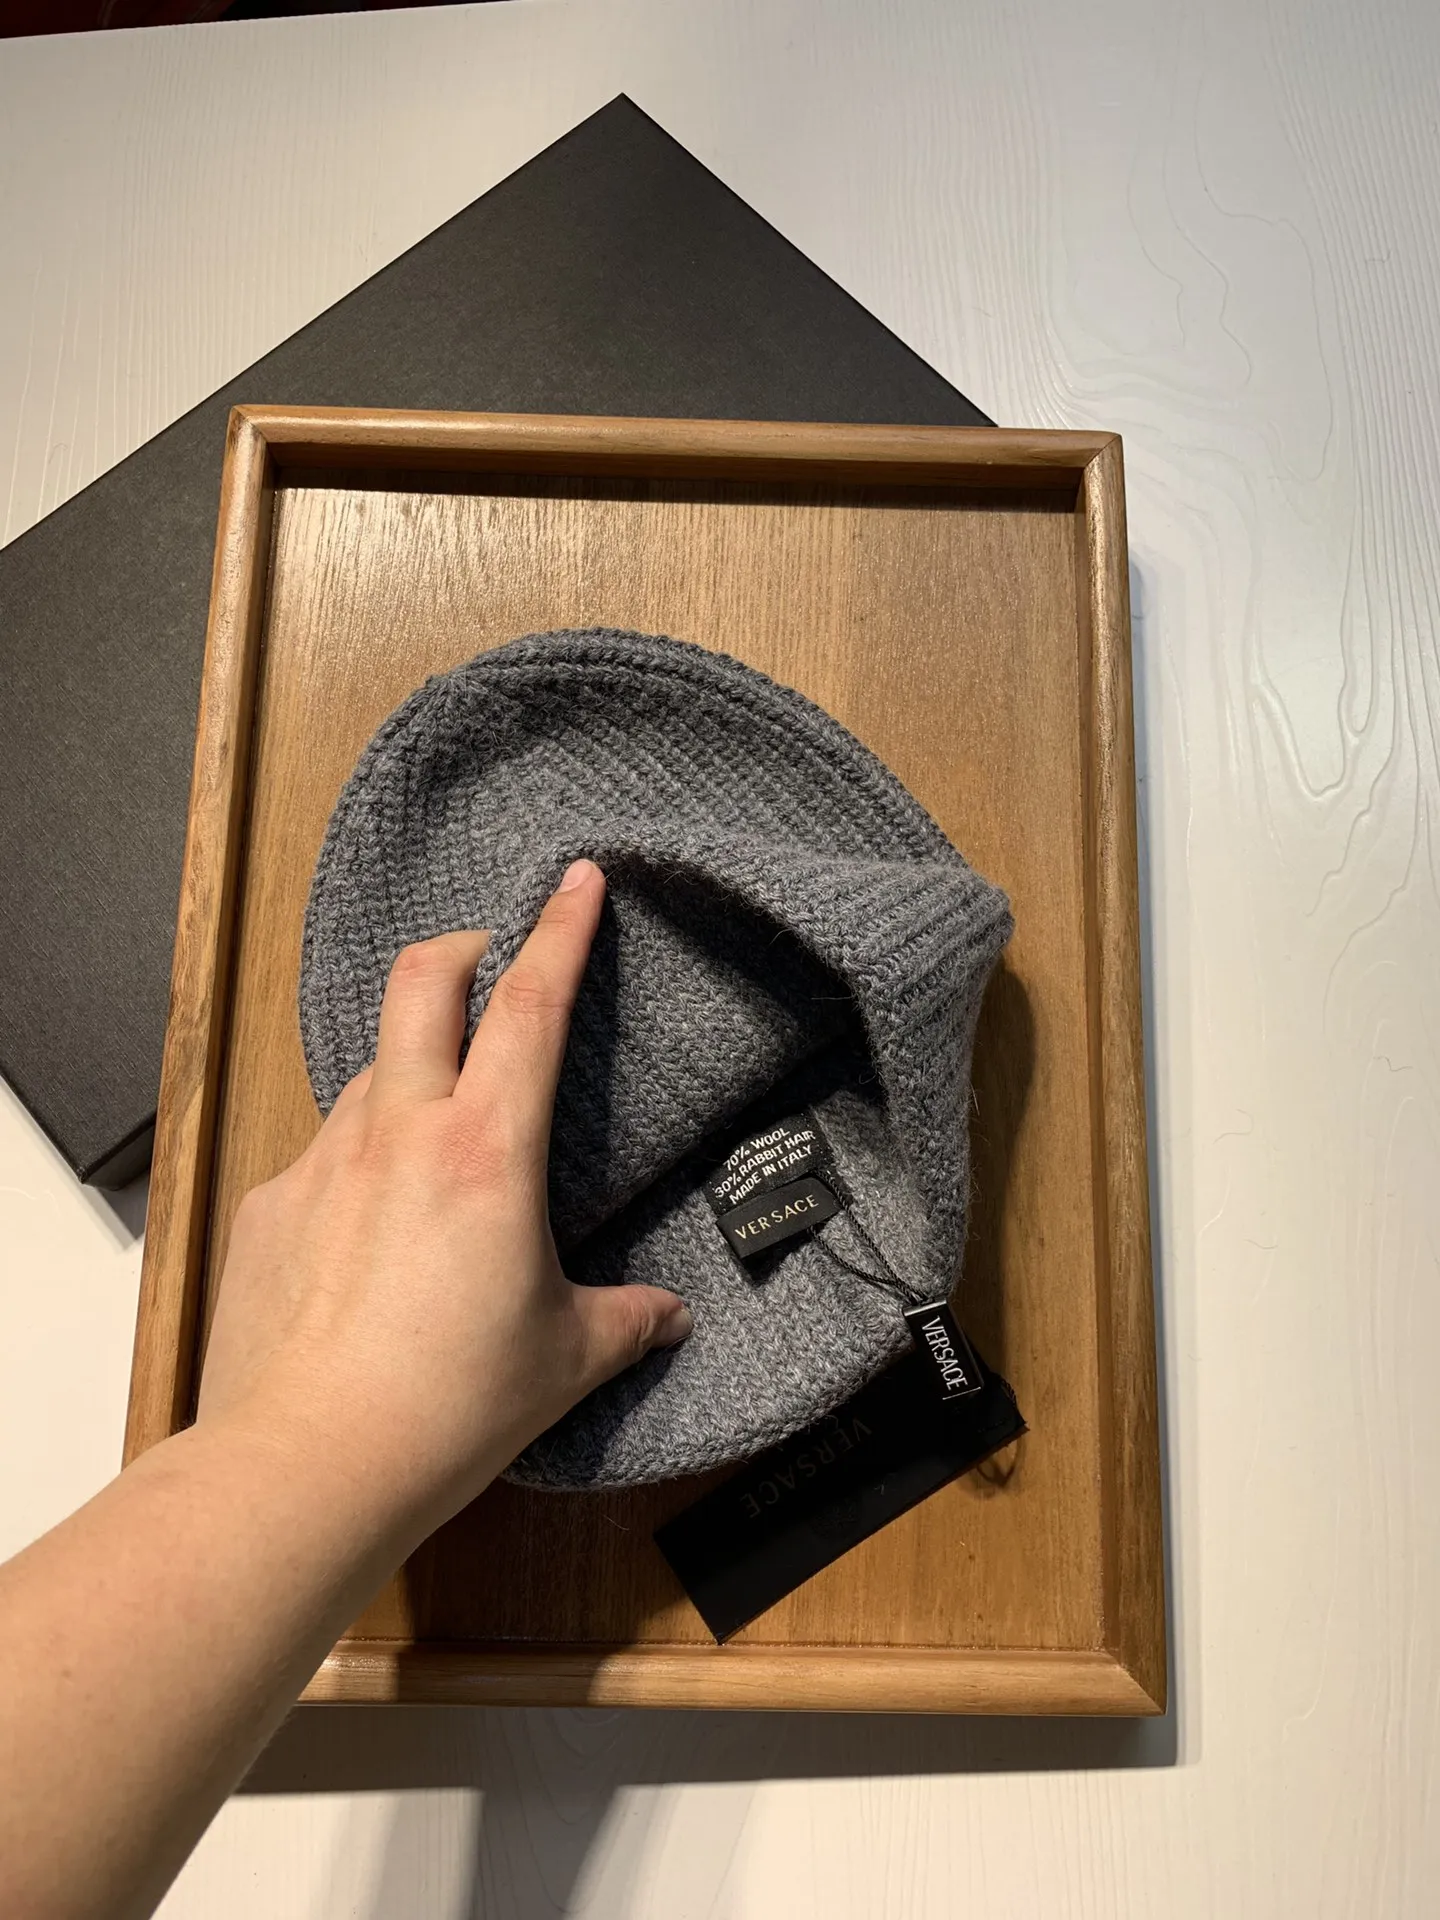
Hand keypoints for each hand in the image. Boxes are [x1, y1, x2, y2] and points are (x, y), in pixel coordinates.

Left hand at [195, 858, 691, 1544]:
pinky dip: (357, 1167)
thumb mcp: (562, 1362)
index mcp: (486, 1151)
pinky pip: (322, 1158)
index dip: (560, 930)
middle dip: (460, 947)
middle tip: (488, 960)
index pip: (530, 1005)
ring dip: (410, 1072)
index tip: (578, 879)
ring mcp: (322, 1164)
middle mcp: (399, 1132)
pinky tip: (369, 1237)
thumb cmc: (449, 1407)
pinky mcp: (267, 1209)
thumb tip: (667, 1317)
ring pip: (370, 1073)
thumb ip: (625, 1322)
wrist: (307, 1465)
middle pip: (420, 982)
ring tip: (438, 1137)